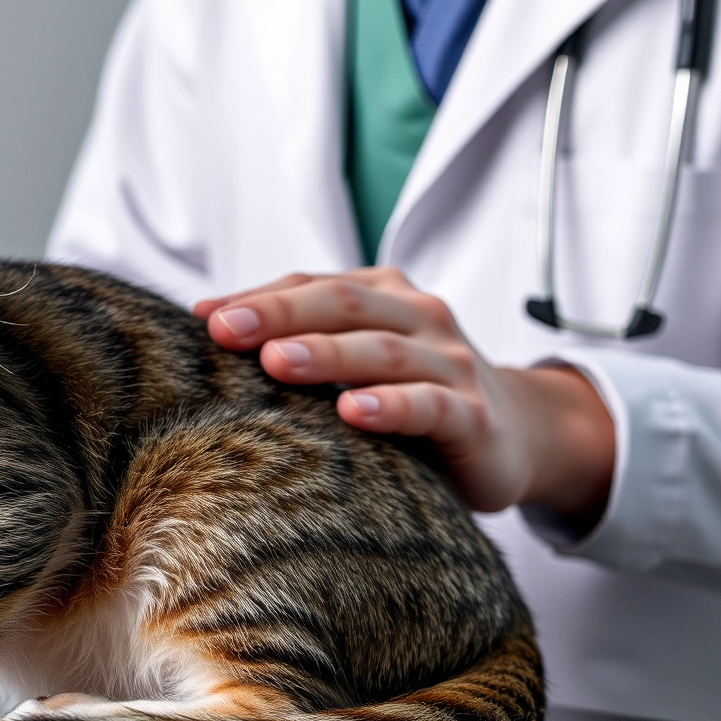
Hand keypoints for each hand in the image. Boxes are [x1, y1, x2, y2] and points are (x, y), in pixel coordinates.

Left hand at [195, 268, 613, 525]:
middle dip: (280, 314)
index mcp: (384, 296)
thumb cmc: (415, 395)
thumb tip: (206, 322)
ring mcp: (450, 364)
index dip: (258, 298)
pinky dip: (392, 406)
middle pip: (343, 305)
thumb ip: (301, 341)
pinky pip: (431, 406)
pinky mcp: (473, 416)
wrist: (519, 434)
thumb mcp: (360, 359)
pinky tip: (354, 411)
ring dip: (327, 354)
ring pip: (383, 350)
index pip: (313, 287)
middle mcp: (419, 317)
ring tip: (277, 362)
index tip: (201, 317)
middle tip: (225, 329)